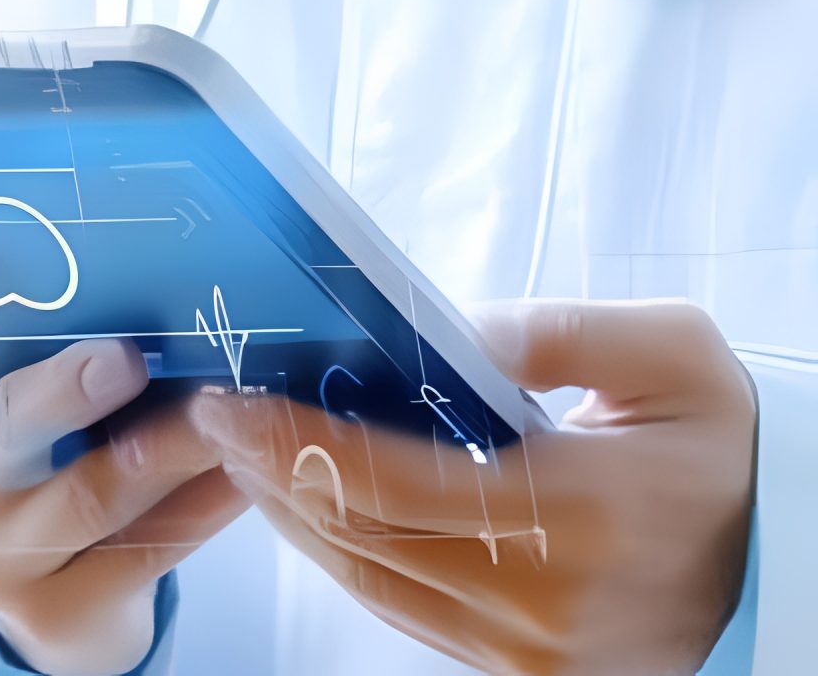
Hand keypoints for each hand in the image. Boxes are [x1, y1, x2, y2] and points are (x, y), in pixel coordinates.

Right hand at [0, 339, 250, 674]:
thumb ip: (46, 385)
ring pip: (105, 509)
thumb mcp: (5, 427)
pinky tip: (240, 477)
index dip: (64, 387)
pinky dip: (200, 509)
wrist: (16, 580)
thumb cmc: (18, 474)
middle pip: (54, 469)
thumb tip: (141, 329)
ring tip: (243, 426)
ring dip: (185, 461)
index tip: (128, 359)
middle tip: (211, 400)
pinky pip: (144, 553)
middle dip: (143, 430)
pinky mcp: (53, 617)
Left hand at [193, 299, 755, 673]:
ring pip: (367, 582)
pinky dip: (347, 558)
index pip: (388, 480)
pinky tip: (314, 509)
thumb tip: (457, 333)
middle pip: (358, 535)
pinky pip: (404, 613)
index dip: (293, 440)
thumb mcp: (676, 358)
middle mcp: (541, 596)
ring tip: (246, 457)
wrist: (786, 564)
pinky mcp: (520, 674)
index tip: (231, 401)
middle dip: (271, 472)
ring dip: (294, 519)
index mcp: (575, 510)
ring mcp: (527, 648)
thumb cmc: (728, 453)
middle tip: (214, 418)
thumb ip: (562, 332)